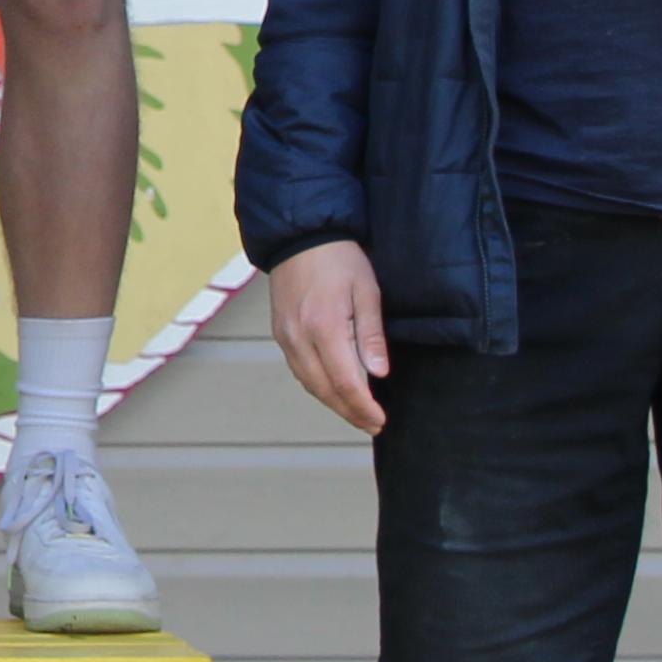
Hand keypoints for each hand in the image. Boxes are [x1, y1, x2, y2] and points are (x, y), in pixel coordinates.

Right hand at [269, 238, 389, 435]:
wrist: (301, 237)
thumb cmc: (340, 259)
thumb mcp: (367, 291)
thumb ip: (371, 335)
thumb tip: (378, 373)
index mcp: (323, 327)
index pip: (345, 382)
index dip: (363, 406)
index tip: (380, 419)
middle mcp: (299, 338)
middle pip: (324, 390)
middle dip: (350, 412)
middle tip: (373, 424)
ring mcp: (286, 337)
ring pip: (309, 384)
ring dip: (334, 403)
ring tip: (357, 414)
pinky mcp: (280, 334)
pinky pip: (299, 370)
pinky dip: (318, 386)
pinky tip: (334, 390)